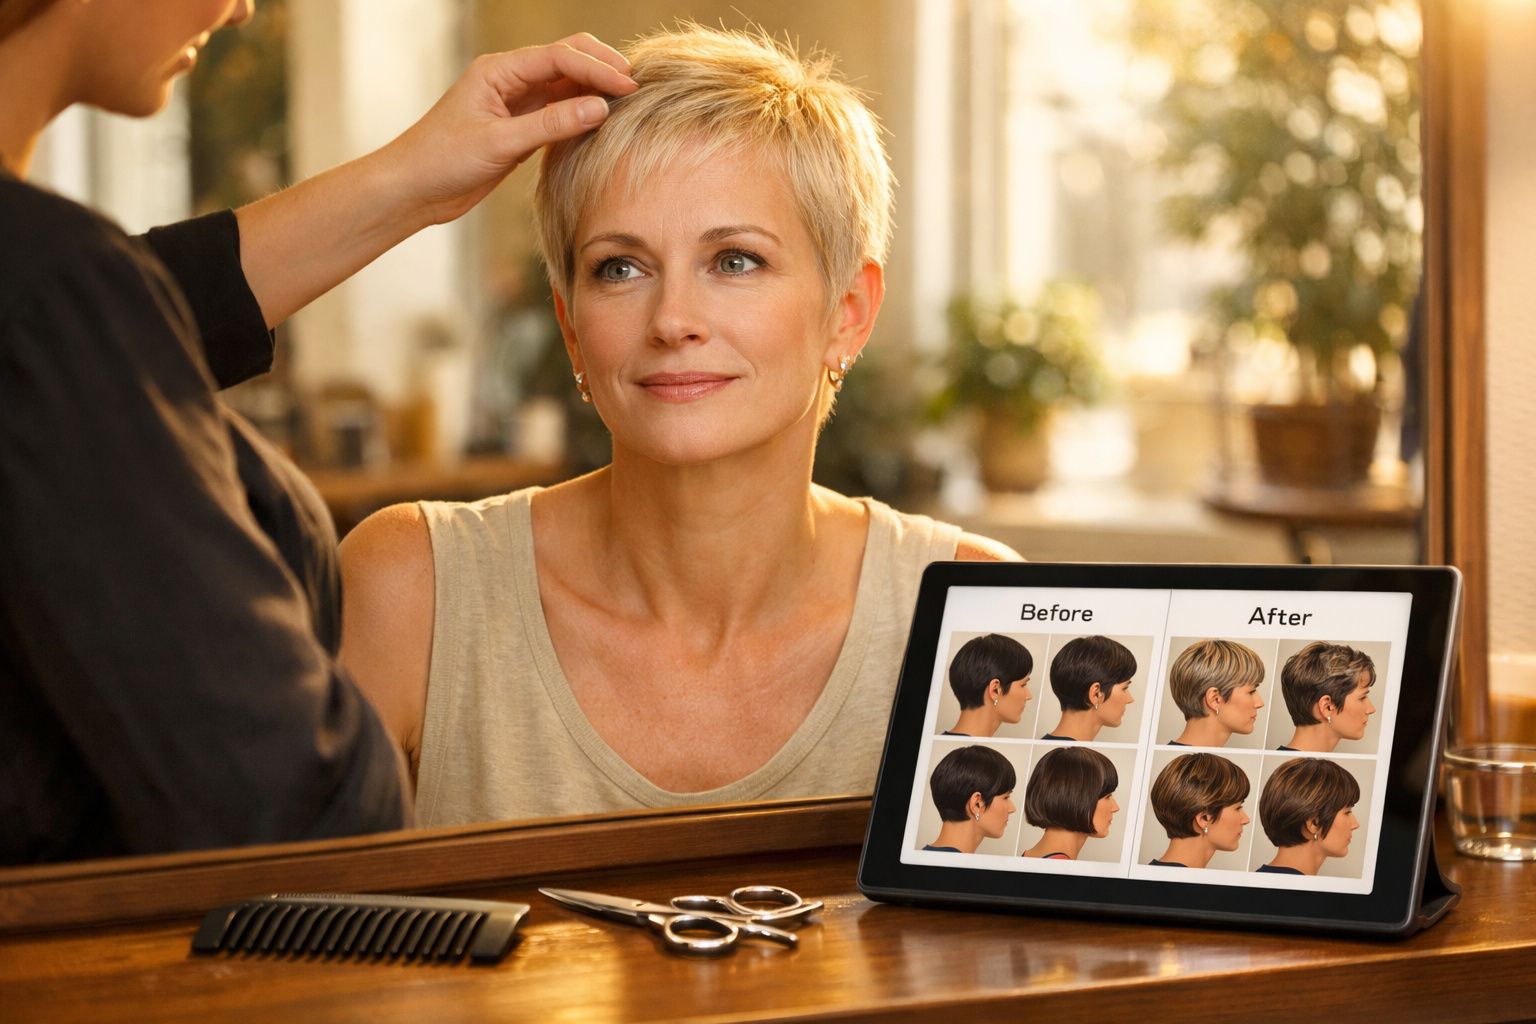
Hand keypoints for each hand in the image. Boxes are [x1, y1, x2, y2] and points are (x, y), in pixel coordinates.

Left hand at [380, 33, 636, 225]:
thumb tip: (600, 108)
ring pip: (566, 85)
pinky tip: (603, 124)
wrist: (413, 189)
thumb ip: (551, 125)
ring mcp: (515, 102)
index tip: (628, 86)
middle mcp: (509, 80)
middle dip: (601, 67)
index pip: (559, 57)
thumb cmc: (442, 161)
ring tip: (628, 103)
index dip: (596, 69)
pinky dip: (582, 114)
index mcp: (499, 71)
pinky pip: (559, 112)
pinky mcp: (519, 127)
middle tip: (636, 86)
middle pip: (566, 58)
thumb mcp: (499, 143)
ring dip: (594, 90)